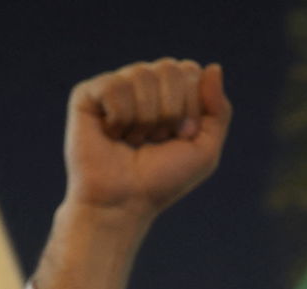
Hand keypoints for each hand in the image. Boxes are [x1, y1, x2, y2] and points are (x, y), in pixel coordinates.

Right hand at [65, 59, 230, 222]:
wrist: (124, 203)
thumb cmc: (162, 180)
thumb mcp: (205, 150)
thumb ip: (218, 110)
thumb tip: (213, 67)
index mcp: (171, 92)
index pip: (191, 71)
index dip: (190, 107)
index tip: (181, 137)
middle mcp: (143, 84)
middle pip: (170, 68)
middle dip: (170, 111)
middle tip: (156, 139)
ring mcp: (115, 86)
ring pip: (142, 74)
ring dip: (144, 119)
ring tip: (133, 140)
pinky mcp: (87, 95)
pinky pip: (113, 86)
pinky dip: (119, 118)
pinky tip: (111, 134)